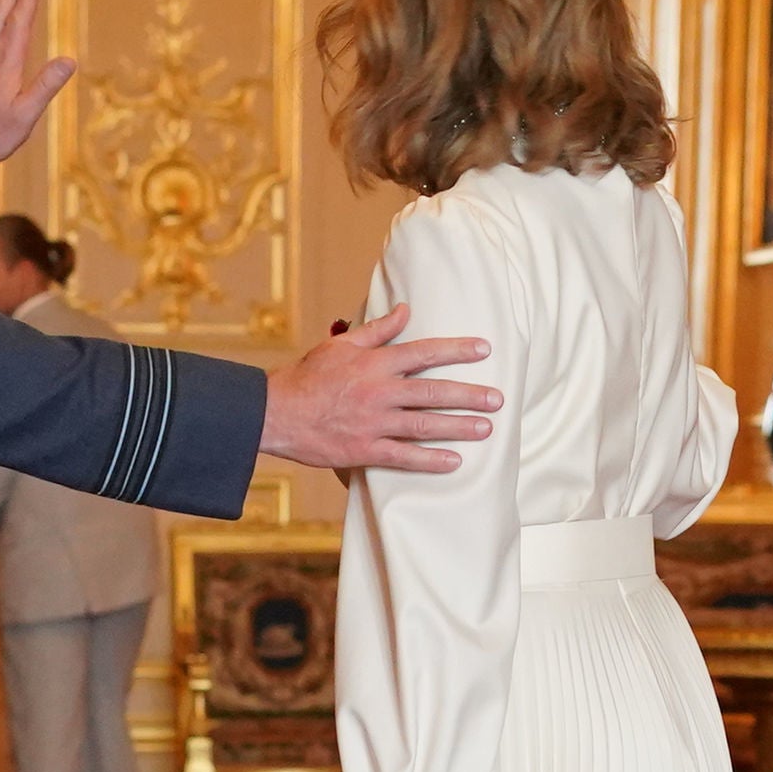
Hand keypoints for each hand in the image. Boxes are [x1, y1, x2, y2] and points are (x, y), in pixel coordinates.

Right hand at [261, 301, 501, 473]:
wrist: (274, 412)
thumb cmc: (308, 376)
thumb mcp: (340, 345)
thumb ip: (377, 330)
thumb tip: (406, 310)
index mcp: (374, 363)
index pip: (424, 352)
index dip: (456, 350)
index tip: (484, 350)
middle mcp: (378, 391)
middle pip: (433, 391)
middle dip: (470, 395)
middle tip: (498, 399)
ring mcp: (372, 422)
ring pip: (424, 424)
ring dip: (459, 427)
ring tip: (487, 429)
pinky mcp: (363, 449)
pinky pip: (403, 456)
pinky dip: (430, 460)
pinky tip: (454, 461)